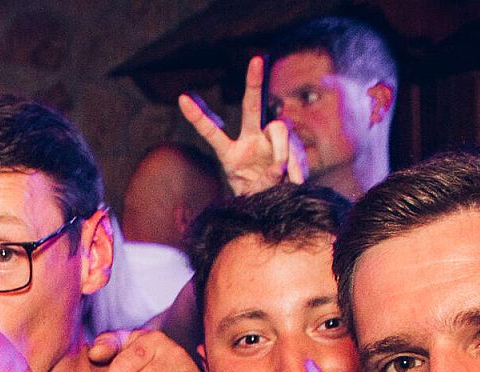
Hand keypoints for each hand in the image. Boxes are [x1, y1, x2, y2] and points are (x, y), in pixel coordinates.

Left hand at [178, 57, 306, 196]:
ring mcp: (271, 140)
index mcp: (231, 152)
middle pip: (251, 106)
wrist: (275, 202)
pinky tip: (294, 181)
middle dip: (253, 82)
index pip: (212, 131)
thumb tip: (280, 168)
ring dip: (282, 154)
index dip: (198, 117)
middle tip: (256, 61)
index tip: (182, 98)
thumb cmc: (256, 197)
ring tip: (281, 177)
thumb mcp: (249, 194)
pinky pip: (295, 149)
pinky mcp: (292, 147)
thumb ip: (261, 181)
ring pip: (279, 130)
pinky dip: (297, 167)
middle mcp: (251, 139)